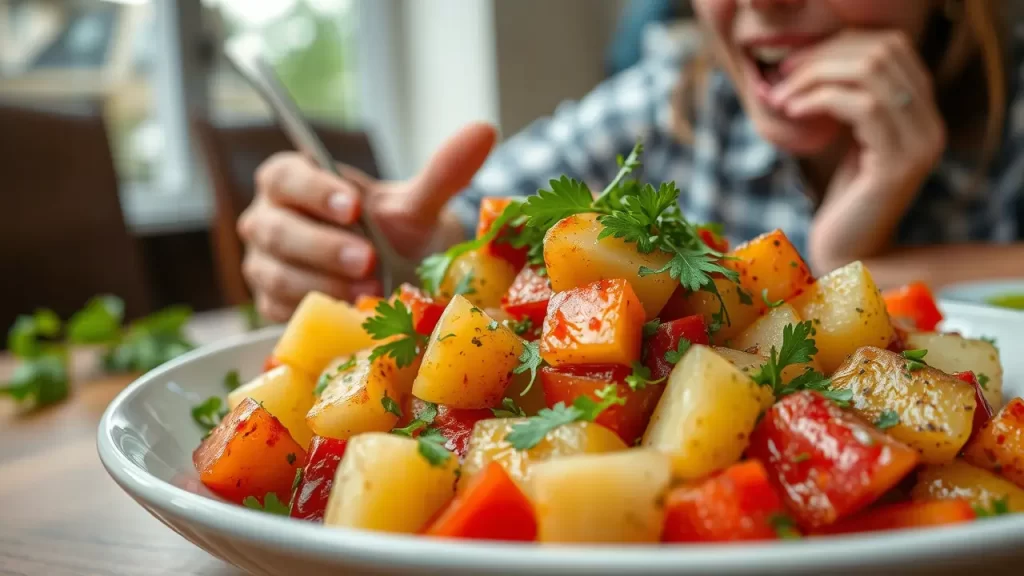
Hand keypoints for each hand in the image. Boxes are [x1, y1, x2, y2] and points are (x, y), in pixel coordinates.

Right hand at [238, 123, 496, 320]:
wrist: (400, 284)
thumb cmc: (398, 235)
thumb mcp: (420, 205)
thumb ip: (443, 170)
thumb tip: (484, 131)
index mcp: (292, 182)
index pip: (284, 176)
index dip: (314, 190)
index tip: (354, 207)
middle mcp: (269, 221)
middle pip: (276, 229)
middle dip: (323, 246)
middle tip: (367, 261)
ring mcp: (266, 267)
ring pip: (277, 275)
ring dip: (323, 285)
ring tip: (368, 294)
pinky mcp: (272, 308)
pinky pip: (282, 313)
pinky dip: (317, 316)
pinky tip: (350, 318)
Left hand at [770, 30, 945, 271]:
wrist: (849, 257)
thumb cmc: (844, 200)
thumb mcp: (851, 141)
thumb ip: (849, 101)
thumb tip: (813, 58)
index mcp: (923, 113)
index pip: (891, 46)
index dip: (839, 45)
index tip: (793, 65)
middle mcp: (931, 125)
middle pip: (883, 52)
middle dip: (823, 57)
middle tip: (781, 77)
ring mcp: (920, 144)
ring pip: (872, 74)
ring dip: (815, 77)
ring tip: (780, 97)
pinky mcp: (897, 164)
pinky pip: (862, 107)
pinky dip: (819, 99)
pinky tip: (791, 112)